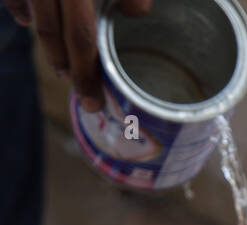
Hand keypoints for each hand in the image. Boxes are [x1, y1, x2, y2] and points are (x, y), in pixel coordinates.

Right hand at [4, 0, 151, 112]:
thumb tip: (137, 14)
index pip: (81, 38)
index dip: (85, 74)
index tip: (92, 102)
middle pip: (52, 34)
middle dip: (64, 65)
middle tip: (78, 86)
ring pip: (34, 20)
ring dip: (47, 45)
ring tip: (61, 63)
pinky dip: (19, 10)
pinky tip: (26, 21)